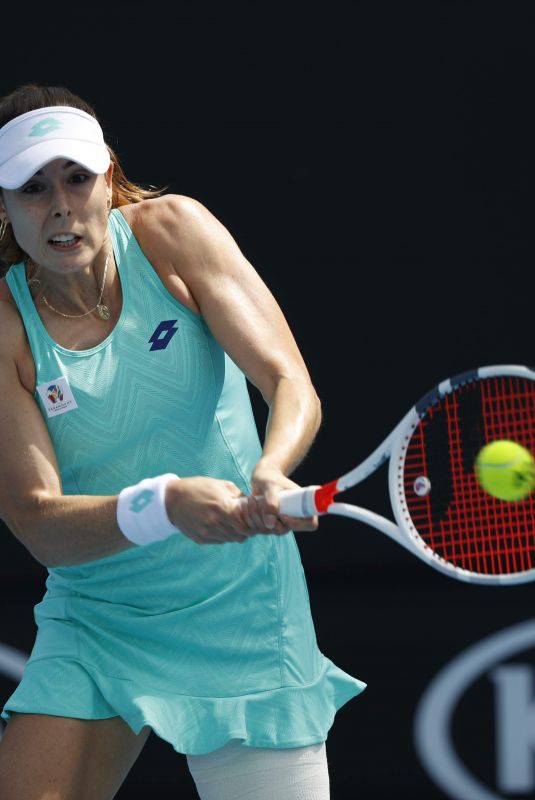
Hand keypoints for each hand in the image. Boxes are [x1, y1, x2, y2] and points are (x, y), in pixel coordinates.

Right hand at [165, 476, 281, 544]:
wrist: (172, 499)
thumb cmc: (198, 488)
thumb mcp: (221, 485)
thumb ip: (238, 496)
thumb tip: (253, 504)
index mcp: (222, 507)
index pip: (246, 525)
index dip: (253, 524)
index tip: (255, 519)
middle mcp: (215, 523)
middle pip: (240, 535)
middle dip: (247, 530)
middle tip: (247, 523)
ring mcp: (207, 532)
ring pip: (230, 539)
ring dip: (236, 533)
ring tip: (234, 523)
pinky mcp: (200, 539)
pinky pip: (219, 541)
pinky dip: (224, 535)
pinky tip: (221, 526)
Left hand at [240, 460, 318, 533]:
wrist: (261, 477)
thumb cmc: (269, 478)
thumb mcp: (270, 486)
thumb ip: (270, 502)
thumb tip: (270, 524)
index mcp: (303, 505)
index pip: (310, 524)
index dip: (298, 524)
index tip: (283, 516)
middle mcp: (294, 516)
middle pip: (286, 530)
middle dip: (272, 521)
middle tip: (262, 505)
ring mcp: (282, 521)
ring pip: (273, 530)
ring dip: (260, 518)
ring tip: (255, 499)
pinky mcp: (269, 523)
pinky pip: (262, 528)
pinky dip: (254, 519)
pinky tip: (251, 503)